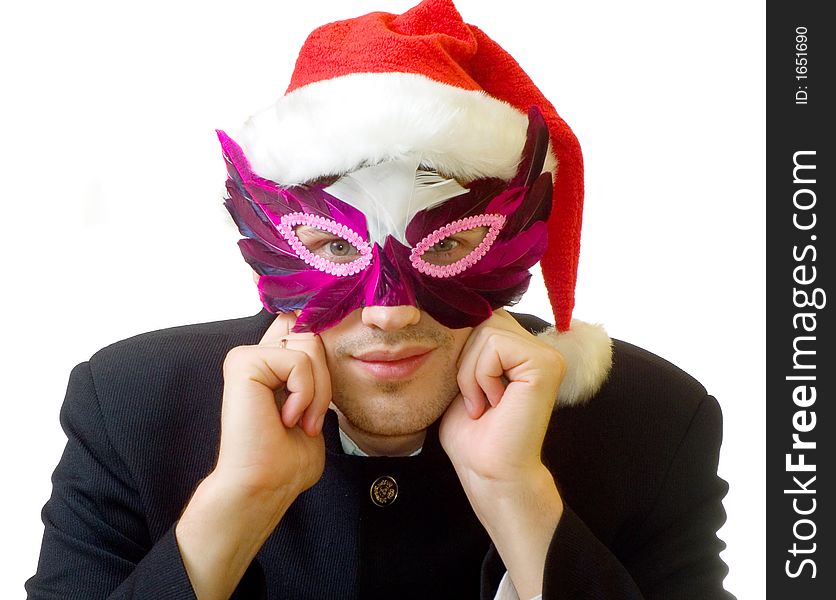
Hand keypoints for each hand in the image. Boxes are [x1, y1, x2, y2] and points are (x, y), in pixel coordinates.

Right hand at [214, 311, 328, 500]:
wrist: (262, 487)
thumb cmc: (286, 461)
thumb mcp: (314, 406)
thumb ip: (315, 372)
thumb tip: (322, 334)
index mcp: (269, 364)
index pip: (302, 323)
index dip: (320, 337)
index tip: (321, 376)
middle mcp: (256, 355)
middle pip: (313, 333)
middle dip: (325, 378)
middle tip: (308, 419)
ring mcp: (247, 356)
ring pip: (310, 344)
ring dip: (317, 391)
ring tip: (297, 421)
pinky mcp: (243, 362)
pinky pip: (299, 360)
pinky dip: (305, 394)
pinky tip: (285, 418)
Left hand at [439, 309, 564, 597]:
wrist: (488, 472)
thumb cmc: (471, 434)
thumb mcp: (457, 377)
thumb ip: (461, 344)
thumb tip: (445, 309)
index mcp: (519, 349)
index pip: (479, 316)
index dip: (460, 348)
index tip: (465, 390)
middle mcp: (537, 347)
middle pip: (482, 318)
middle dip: (464, 360)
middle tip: (475, 399)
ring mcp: (546, 354)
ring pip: (486, 329)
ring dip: (471, 371)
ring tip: (483, 403)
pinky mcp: (546, 364)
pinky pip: (495, 345)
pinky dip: (481, 375)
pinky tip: (494, 403)